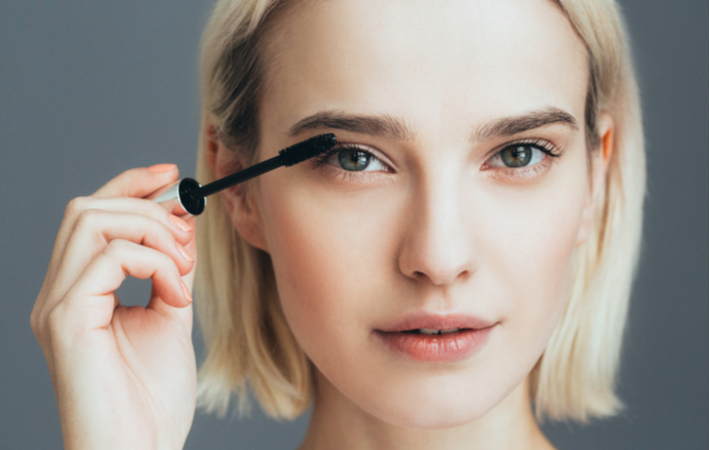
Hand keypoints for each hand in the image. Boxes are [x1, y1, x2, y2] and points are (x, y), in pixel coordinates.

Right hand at [31, 165, 196, 449]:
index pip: (93, 215)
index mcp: (81, 290)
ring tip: (183, 270)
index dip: (131, 185)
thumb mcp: (170, 317)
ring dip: (152, 233)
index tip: (173, 176)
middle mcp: (59, 292)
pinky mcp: (65, 319)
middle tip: (188, 234)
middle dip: (147, 207)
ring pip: (91, 221)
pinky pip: (109, 257)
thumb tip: (180, 224)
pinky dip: (154, 263)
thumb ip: (170, 270)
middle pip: (86, 208)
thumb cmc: (153, 397)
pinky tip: (176, 296)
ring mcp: (56, 305)